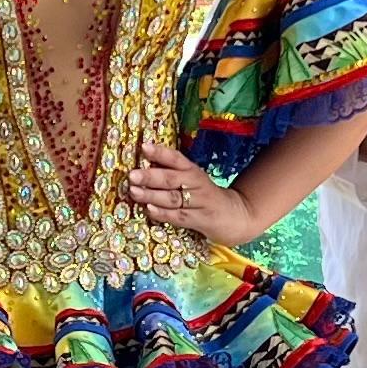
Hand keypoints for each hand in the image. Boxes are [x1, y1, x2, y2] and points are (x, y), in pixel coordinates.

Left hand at [128, 140, 265, 246]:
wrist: (235, 215)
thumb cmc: (203, 195)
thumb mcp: (192, 179)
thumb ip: (170, 173)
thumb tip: (141, 164)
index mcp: (192, 170)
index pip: (176, 158)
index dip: (160, 153)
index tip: (144, 147)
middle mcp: (195, 184)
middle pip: (171, 179)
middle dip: (150, 176)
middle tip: (132, 175)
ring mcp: (198, 203)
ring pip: (172, 198)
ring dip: (151, 195)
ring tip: (133, 191)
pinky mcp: (199, 220)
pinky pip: (178, 217)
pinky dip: (163, 214)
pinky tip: (149, 210)